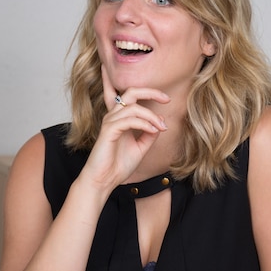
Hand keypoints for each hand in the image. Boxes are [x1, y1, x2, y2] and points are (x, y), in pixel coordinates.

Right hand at [81, 65, 169, 189]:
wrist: (104, 181)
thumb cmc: (118, 165)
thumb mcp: (140, 147)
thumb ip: (149, 134)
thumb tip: (160, 122)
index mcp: (119, 118)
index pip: (125, 94)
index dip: (143, 89)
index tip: (165, 97)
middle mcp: (114, 116)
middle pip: (131, 91)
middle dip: (151, 92)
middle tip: (166, 98)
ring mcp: (110, 122)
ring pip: (134, 107)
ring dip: (152, 116)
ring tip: (162, 127)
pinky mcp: (109, 130)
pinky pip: (130, 120)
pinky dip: (144, 124)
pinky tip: (154, 130)